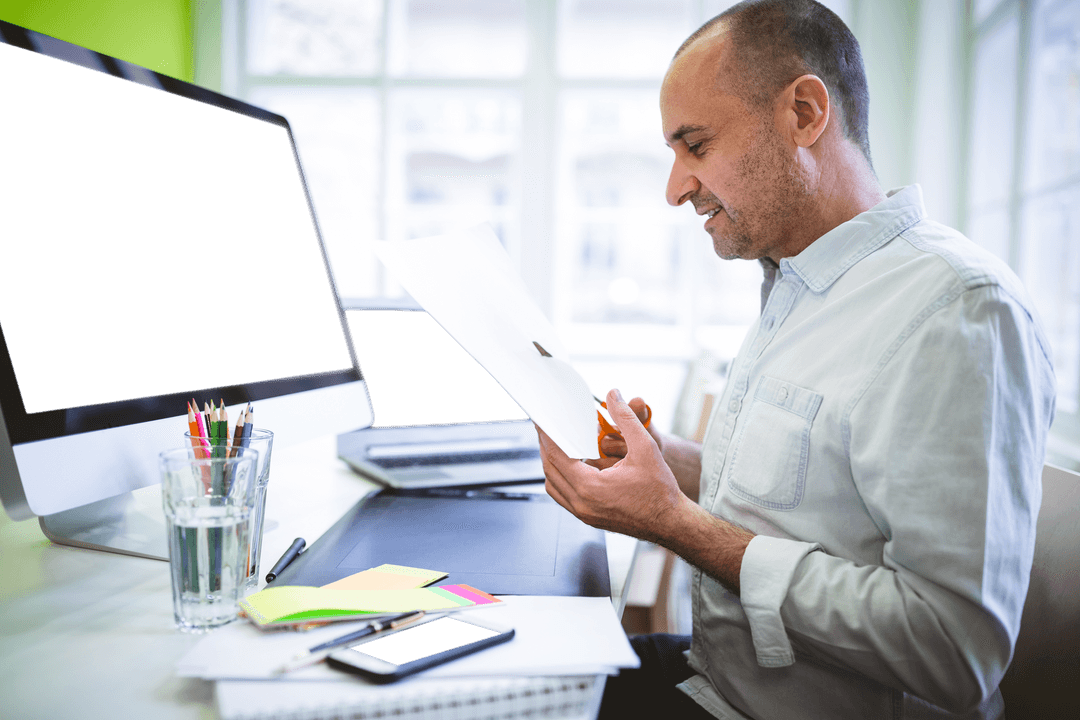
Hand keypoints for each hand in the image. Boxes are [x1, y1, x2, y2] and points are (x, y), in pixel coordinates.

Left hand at [536, 388, 689, 542]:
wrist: (670, 523)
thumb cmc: (660, 491)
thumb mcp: (646, 447)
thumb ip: (626, 419)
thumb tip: (614, 396)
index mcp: (590, 487)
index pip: (556, 455)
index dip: (546, 434)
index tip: (541, 420)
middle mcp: (582, 504)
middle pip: (549, 469)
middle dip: (545, 446)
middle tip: (545, 427)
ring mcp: (583, 513)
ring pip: (553, 486)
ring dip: (551, 463)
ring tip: (557, 443)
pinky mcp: (588, 517)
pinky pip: (563, 496)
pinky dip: (561, 478)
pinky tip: (571, 464)